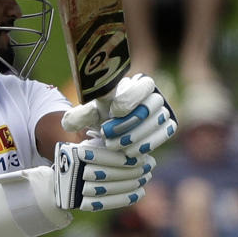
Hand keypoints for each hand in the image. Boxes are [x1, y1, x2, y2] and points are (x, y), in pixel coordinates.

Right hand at [54, 139, 154, 211]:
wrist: (64, 180)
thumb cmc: (84, 156)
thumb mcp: (94, 144)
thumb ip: (111, 145)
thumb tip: (139, 152)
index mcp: (78, 154)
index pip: (105, 157)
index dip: (126, 159)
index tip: (143, 158)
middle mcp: (75, 172)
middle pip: (109, 173)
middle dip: (132, 171)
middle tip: (149, 168)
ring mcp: (77, 190)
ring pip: (110, 188)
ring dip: (131, 184)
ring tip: (146, 178)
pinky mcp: (82, 203)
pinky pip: (107, 203)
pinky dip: (125, 199)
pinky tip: (140, 193)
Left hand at [61, 73, 176, 155]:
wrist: (117, 131)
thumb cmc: (104, 117)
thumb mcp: (91, 114)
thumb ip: (81, 115)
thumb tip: (68, 122)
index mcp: (138, 84)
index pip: (144, 85)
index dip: (131, 98)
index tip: (114, 111)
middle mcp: (154, 95)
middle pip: (153, 105)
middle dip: (131, 122)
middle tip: (108, 135)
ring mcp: (164, 110)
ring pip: (160, 120)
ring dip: (138, 135)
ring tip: (116, 146)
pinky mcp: (169, 126)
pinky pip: (166, 132)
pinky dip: (150, 142)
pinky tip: (132, 152)